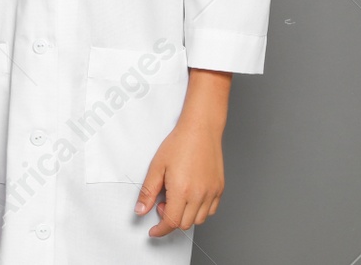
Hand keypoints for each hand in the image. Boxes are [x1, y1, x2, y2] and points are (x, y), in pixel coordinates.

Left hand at [136, 120, 223, 236]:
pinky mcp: (219, 188)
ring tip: (178, 197)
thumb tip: (140, 210)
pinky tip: (192, 196)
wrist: (201, 129)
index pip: (171, 223)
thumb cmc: (180, 143)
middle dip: (171, 219)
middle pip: (184, 224)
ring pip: (199, 220)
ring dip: (186, 216)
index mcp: (181, 191)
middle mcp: (199, 195)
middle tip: (164, 202)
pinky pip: (211, 210)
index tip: (154, 230)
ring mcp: (211, 192)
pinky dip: (200, 210)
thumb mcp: (157, 166)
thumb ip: (148, 191)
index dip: (160, 230)